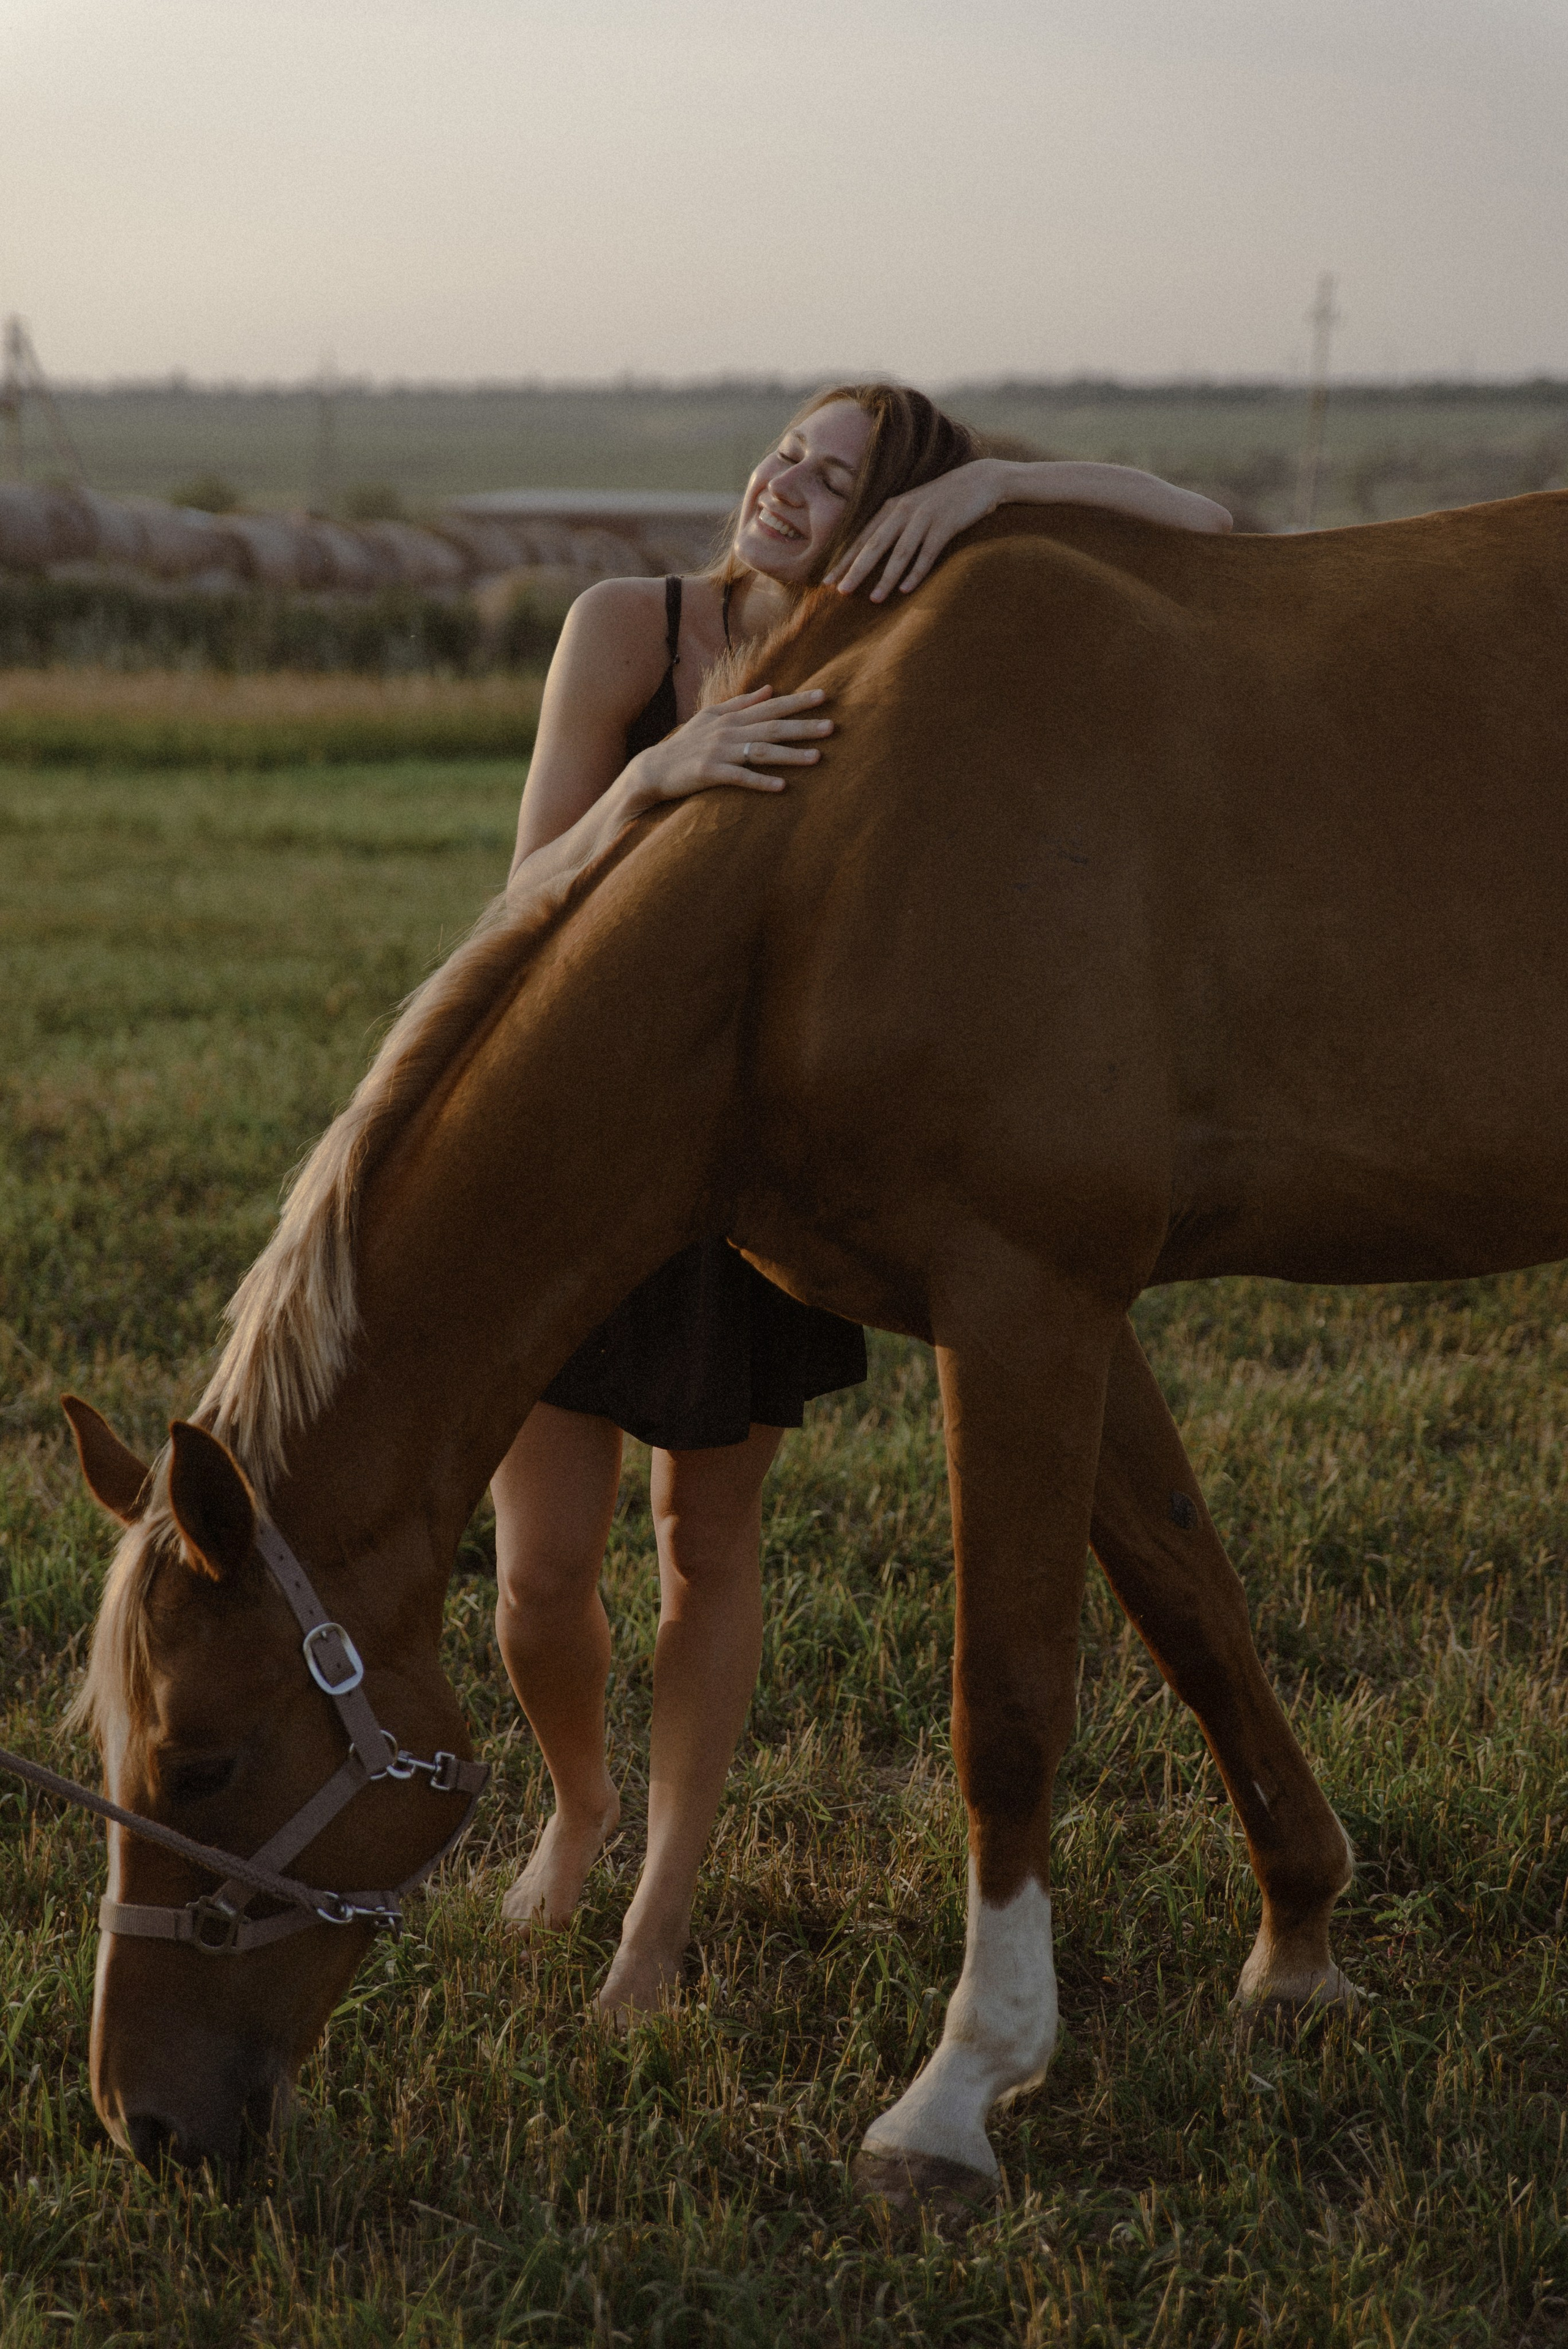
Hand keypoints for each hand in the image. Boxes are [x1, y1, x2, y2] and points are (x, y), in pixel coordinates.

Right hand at [620, 686, 832, 812]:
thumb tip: (771, 689)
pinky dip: (760, 781)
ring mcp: (718, 752)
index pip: (770, 706)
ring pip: (761, 751)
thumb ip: (741, 703)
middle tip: (832, 727)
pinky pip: (739, 777)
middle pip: (771, 727)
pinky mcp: (708, 773)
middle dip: (803, 726)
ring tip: (817, 758)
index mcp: (731, 717)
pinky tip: (782, 787)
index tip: (824, 696)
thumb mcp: (711, 718)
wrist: (653, 769)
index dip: (797, 701)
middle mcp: (727, 731)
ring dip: (790, 754)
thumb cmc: (686, 745)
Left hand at [825, 459, 1006, 602]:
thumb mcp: (912, 508)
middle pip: (875, 545)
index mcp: (892, 508)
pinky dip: (917, 571)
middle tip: (841, 592)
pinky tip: (907, 589)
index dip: (844, 560)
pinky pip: (928, 553)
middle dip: (856, 570)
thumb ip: (893, 525)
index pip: (862, 538)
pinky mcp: (945, 525)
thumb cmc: (943, 500)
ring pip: (900, 552)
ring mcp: (925, 517)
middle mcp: (904, 511)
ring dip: (886, 577)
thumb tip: (871, 551)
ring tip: (874, 599)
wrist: (979, 481)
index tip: (827, 581)